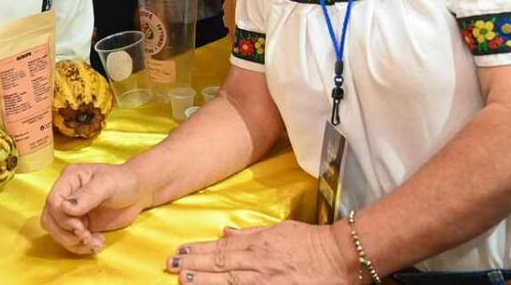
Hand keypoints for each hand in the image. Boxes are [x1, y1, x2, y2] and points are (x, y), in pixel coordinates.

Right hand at [41, 163, 151, 253]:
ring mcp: (72, 212)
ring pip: (57, 233)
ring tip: (95, 243)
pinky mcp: (81, 225)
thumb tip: (65, 208)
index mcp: (69, 179)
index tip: (80, 227)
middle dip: (66, 233)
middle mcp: (66, 195)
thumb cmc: (124, 181)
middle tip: (87, 236)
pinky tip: (98, 243)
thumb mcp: (107, 184)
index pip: (52, 201)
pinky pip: (71, 240)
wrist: (138, 193)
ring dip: (74, 243)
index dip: (62, 218)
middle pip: (50, 219)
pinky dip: (82, 247)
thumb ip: (87, 196)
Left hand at [165, 222, 352, 283]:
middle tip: (171, 267)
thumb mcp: (279, 230)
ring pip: (229, 283)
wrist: (340, 257)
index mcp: (259, 245)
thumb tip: (226, 233)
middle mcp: (259, 264)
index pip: (221, 249)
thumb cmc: (311, 242)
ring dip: (205, 282)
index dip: (199, 252)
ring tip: (184, 281)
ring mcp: (267, 282)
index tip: (180, 252)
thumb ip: (250, 233)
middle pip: (220, 266)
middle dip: (194, 267)